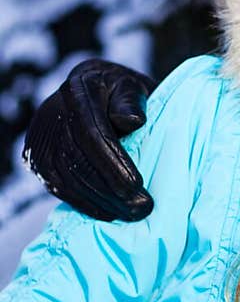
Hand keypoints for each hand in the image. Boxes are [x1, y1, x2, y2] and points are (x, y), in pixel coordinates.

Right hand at [23, 58, 155, 221]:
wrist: (95, 92)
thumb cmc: (122, 93)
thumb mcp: (133, 87)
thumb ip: (133, 101)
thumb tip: (132, 121)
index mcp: (77, 91)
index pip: (92, 133)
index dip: (113, 163)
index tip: (137, 185)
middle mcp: (52, 114)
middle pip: (78, 160)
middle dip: (110, 189)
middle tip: (141, 208)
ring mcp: (40, 138)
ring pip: (66, 178)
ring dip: (100, 201)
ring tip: (130, 213)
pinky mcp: (36, 158)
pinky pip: (58, 186)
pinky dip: (85, 203)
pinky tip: (109, 212)